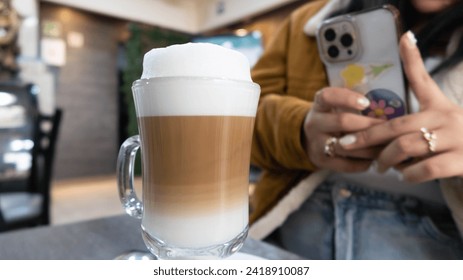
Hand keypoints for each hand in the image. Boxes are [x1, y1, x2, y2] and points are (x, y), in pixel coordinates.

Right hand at [302, 87, 382, 171]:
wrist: (310, 140)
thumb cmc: (333, 118)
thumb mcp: (335, 106)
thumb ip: (353, 102)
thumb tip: (385, 101)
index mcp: (319, 106)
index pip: (327, 96)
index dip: (347, 98)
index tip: (366, 102)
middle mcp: (314, 123)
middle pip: (342, 122)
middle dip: (368, 124)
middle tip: (388, 126)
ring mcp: (316, 144)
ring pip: (346, 147)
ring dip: (370, 147)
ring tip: (387, 145)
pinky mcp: (321, 161)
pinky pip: (346, 165)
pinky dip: (364, 162)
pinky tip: (375, 158)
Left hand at [339, 31, 462, 181]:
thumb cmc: (454, 141)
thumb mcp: (438, 121)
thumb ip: (413, 121)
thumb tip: (379, 126)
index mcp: (439, 105)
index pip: (423, 79)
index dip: (413, 58)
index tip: (404, 37)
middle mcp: (447, 117)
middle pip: (397, 125)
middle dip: (366, 137)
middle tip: (347, 145)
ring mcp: (456, 138)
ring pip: (407, 146)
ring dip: (386, 159)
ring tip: (379, 166)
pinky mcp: (461, 160)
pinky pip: (425, 168)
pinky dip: (409, 174)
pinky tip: (404, 176)